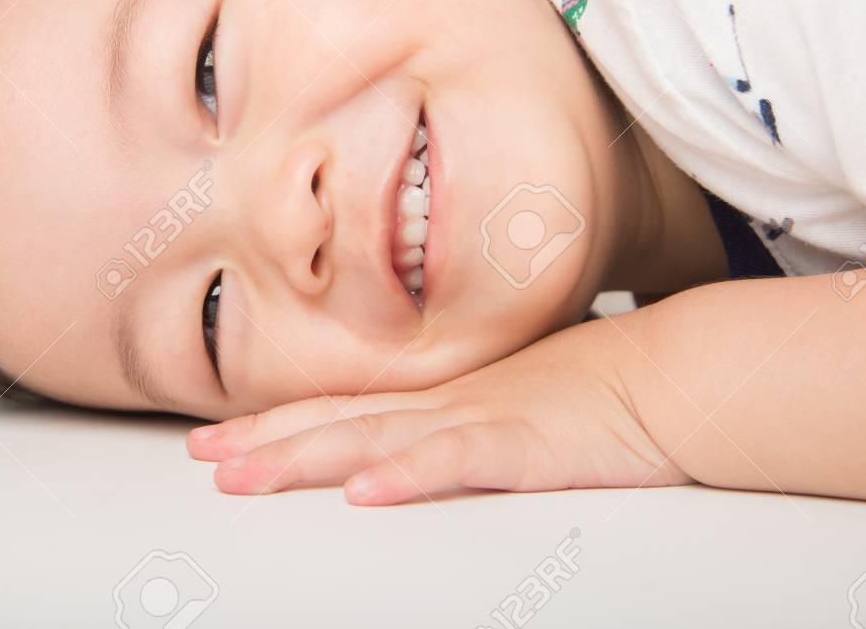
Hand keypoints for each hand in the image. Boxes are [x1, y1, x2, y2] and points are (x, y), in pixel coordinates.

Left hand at [186, 309, 691, 504]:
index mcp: (439, 395)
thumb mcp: (510, 404)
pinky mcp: (522, 446)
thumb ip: (461, 425)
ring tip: (244, 474)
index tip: (217, 438)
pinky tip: (366, 492)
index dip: (275, 423)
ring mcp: (478, 419)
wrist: (664, 374)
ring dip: (305, 457)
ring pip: (375, 439)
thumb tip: (416, 446)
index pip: (341, 410)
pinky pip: (457, 462)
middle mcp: (444, 403)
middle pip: (337, 423)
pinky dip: (408, 476)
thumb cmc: (596, 390)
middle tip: (201, 456)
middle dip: (264, 441)